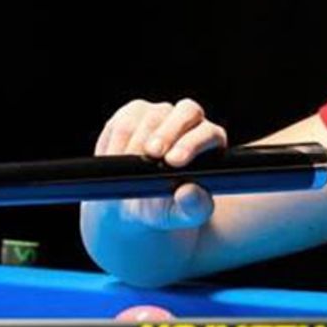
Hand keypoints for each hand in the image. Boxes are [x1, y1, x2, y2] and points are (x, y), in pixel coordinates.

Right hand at [92, 98, 228, 229]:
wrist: (132, 207)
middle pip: (186, 111)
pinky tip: (115, 159)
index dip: (192, 143)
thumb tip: (190, 192)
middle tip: (152, 154)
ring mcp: (162, 115)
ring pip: (151, 116)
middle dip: (168, 132)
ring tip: (129, 166)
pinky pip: (124, 121)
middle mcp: (190, 122)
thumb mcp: (182, 215)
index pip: (208, 133)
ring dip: (138, 141)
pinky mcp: (133, 114)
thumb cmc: (166, 208)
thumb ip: (194, 206)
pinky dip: (117, 142)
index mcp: (211, 142)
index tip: (174, 162)